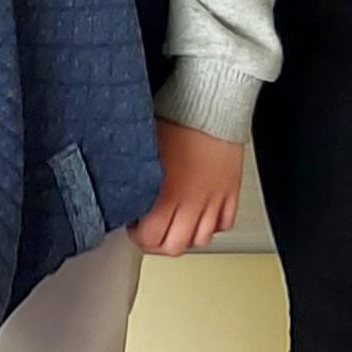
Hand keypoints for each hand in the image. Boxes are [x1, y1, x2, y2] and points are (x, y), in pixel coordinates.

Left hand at [130, 119, 244, 256]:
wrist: (210, 106)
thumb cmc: (175, 120)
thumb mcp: (142, 152)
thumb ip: (134, 179)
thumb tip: (121, 195)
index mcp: (164, 196)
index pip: (149, 238)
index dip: (138, 236)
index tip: (135, 226)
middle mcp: (190, 203)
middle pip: (175, 246)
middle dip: (159, 244)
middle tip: (152, 232)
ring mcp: (213, 200)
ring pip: (200, 239)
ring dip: (186, 237)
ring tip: (176, 226)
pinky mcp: (230, 193)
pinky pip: (223, 224)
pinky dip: (212, 225)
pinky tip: (202, 215)